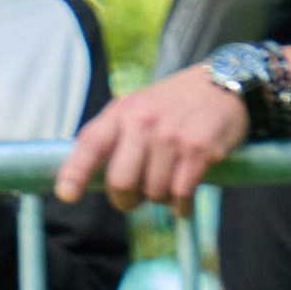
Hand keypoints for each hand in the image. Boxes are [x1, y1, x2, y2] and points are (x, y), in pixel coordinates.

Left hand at [54, 67, 249, 208]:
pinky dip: (181, 206)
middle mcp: (144, 122)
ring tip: (169, 181)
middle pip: (121, 182)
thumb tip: (81, 176)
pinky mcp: (198, 150)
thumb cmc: (173, 104)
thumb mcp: (136, 107)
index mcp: (122, 112)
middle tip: (135, 196)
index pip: (91, 144)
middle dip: (126, 200)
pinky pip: (181, 195)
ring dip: (160, 198)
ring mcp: (172, 136)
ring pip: (154, 193)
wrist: (223, 84)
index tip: (67, 195)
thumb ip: (111, 135)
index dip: (75, 173)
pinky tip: (184, 198)